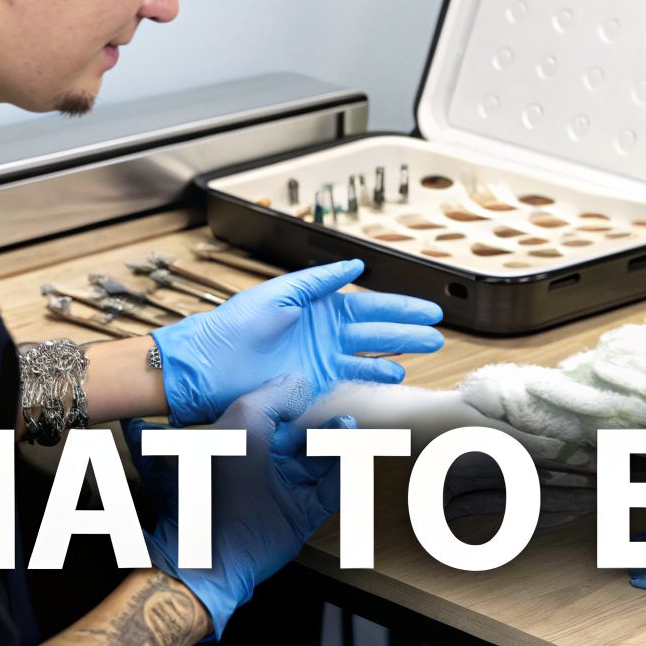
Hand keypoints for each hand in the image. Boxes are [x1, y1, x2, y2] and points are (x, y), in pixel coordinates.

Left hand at [127, 376, 353, 638]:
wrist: (213, 545)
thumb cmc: (218, 476)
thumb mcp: (244, 419)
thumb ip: (274, 395)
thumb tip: (300, 382)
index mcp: (246, 438)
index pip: (281, 413)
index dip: (303, 399)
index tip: (325, 383)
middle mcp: (265, 463)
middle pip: (306, 435)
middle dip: (326, 420)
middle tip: (348, 403)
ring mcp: (284, 490)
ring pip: (321, 460)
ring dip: (337, 442)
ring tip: (348, 426)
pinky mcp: (301, 515)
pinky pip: (330, 492)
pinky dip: (343, 473)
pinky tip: (350, 454)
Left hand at [152, 259, 442, 425]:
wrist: (209, 364)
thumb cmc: (236, 324)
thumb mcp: (280, 293)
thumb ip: (320, 280)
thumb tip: (356, 263)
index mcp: (320, 305)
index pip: (369, 305)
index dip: (399, 306)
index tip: (427, 308)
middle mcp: (326, 331)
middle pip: (376, 330)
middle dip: (408, 330)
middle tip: (437, 332)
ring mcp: (323, 357)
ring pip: (371, 353)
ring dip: (399, 352)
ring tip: (426, 350)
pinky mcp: (315, 382)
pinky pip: (353, 376)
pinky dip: (375, 375)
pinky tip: (396, 375)